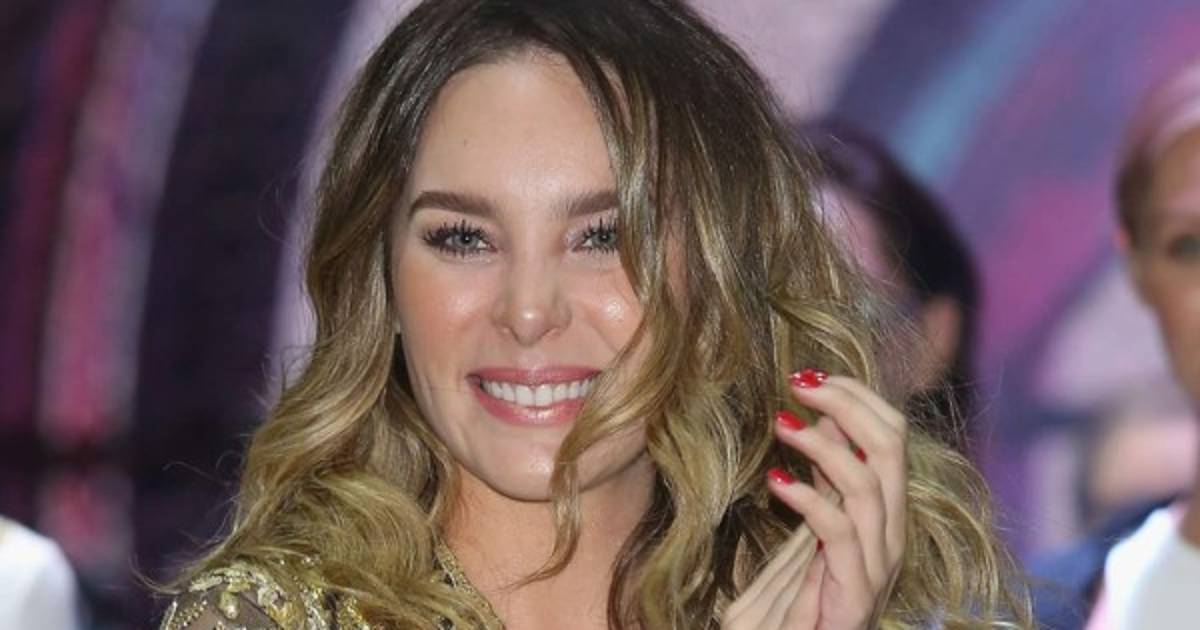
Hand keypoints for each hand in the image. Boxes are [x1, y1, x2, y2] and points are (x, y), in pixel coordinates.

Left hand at [723, 370, 907, 629]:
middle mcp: (891, 534)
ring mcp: (877, 564)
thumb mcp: (816, 523)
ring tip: (780, 423)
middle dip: (847, 404)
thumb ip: (825, 476)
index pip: (892, 436)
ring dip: (822, 445)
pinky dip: (808, 499)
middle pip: (891, 448)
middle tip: (798, 381)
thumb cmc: (806, 596)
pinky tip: (776, 480)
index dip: (858, 398)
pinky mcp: (854, 591)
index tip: (813, 375)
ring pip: (868, 484)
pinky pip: (839, 532)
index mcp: (886, 512)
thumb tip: (822, 414)